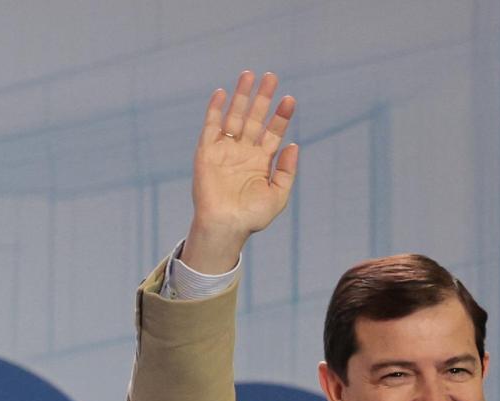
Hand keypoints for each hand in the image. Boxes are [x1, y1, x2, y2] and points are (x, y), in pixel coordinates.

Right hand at [182, 70, 298, 273]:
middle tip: (271, 77)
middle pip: (255, 118)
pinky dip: (215, 109)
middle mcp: (243, 151)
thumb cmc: (252, 216)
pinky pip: (211, 126)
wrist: (226, 226)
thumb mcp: (278, 195)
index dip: (281, 116)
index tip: (289, 100)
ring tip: (249, 75)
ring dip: (241, 96)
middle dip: (262, 98)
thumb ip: (286, 171)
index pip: (273, 132)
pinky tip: (222, 92)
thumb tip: (293, 146)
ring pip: (234, 116)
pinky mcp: (207, 152)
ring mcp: (225, 150)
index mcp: (260, 161)